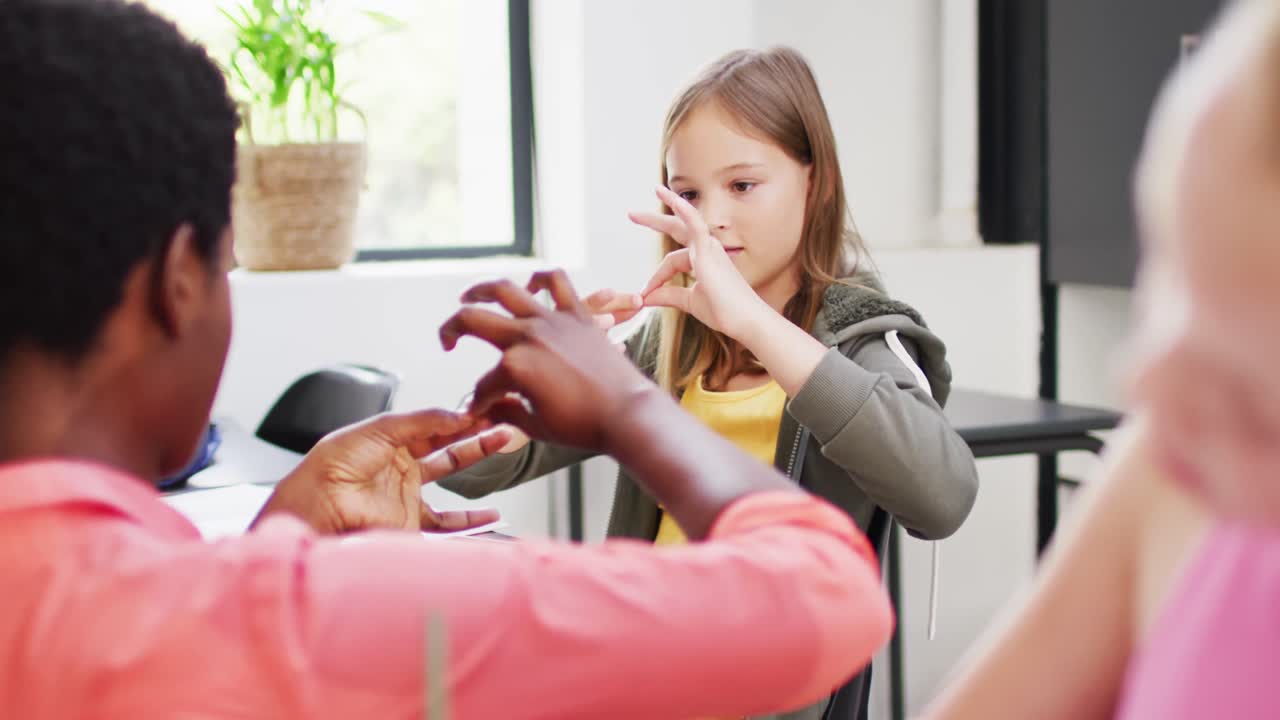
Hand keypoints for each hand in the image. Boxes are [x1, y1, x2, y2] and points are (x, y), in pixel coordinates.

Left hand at [259, 410, 509, 533]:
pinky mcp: (409, 523)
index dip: (458, 417)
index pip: (433, 426)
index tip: (483, 409)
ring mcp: (406, 495)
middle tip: (502, 421)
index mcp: (390, 442)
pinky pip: (446, 523)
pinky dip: (471, 521)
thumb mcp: (381, 428)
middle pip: (447, 447)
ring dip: (477, 459)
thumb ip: (423, 420)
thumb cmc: (335, 464)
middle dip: (475, 433)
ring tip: (503, 443)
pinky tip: (491, 514)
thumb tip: (457, 415)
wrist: (319, 503)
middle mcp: (400, 467)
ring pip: (452, 477)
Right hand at [439, 269, 661, 451]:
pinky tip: (531, 289)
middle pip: (472, 321)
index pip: (483, 384)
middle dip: (450, 330)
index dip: (478, 401)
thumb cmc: (583, 427)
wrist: (629, 414)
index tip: (480, 412)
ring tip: (469, 296)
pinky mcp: (577, 315)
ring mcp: (552, 321)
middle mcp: (528, 336)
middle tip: (447, 340)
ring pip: (505, 289)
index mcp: (514, 367)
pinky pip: (556, 283)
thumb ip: (507, 412)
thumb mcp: (536, 427)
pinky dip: (540, 280)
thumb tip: (489, 408)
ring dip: (480, 290)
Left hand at [628, 185, 765, 339]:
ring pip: (686, 220)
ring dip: (668, 204)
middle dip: (655, 221)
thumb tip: (646, 297)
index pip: (672, 262)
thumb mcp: (690, 302)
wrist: (744, 321)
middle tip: (632, 214)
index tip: (645, 295)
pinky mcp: (709, 252)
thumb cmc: (724, 312)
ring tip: (654, 191)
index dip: (656, 277)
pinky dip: (685, 210)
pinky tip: (674, 198)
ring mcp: (709, 248)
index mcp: (703, 261)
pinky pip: (696, 225)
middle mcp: (707, 250)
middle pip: (678, 229)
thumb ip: (669, 295)